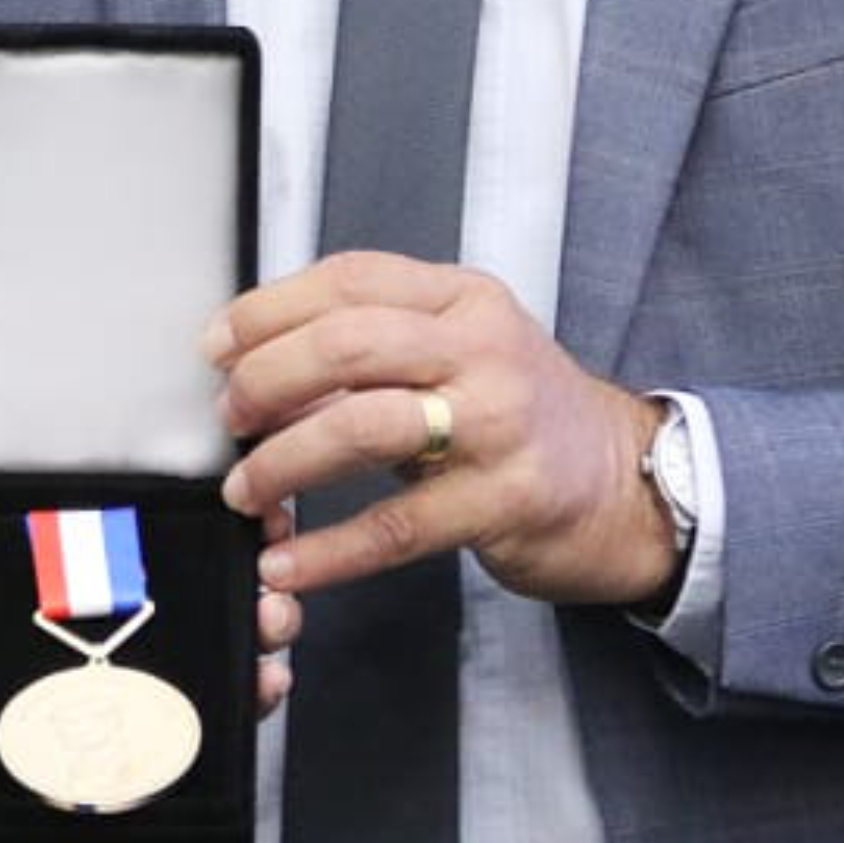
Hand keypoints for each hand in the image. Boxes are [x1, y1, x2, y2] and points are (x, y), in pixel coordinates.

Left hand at [0, 494, 299, 711]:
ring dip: (270, 619)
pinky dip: (260, 689)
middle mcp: (150, 597)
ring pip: (244, 624)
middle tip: (265, 565)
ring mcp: (172, 652)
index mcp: (102, 557)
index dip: (221, 498)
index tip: (248, 496)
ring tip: (267, 622)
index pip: (176, 512)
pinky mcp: (177, 710)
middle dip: (262, 557)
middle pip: (226, 562)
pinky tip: (264, 682)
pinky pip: (234, 697)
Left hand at [212, 253, 673, 606]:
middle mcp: (483, 351)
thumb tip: (248, 364)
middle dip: (266, 380)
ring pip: (363, 427)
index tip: (215, 347)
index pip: (349, 279)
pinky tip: (288, 563)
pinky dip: (329, 550)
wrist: (628, 486)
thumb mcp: (456, 351)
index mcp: (461, 300)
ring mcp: (499, 426)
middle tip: (228, 418)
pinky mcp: (507, 501)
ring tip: (245, 489)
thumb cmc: (521, 415)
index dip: (267, 310)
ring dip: (284, 461)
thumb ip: (369, 345)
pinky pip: (397, 525)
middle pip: (347, 344)